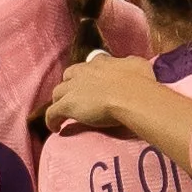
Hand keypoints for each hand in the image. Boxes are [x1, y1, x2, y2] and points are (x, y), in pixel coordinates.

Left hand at [44, 53, 165, 138]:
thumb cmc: (140, 82)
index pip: (90, 64)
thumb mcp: (138, 65)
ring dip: (60, 101)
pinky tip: (55, 128)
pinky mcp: (67, 105)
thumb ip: (130, 63)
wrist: (131, 96)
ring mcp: (73, 88)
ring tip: (64, 112)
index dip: (90, 73)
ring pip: (57, 93)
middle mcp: (83, 72)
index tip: (95, 82)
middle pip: (69, 76)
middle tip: (77, 97)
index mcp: (100, 63)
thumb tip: (131, 65)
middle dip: (70, 85)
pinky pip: (52, 113)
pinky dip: (51, 120)